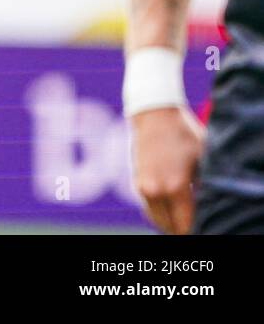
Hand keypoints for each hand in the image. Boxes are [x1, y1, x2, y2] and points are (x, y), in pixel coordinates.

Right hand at [130, 105, 204, 234]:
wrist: (154, 114)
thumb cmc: (183, 134)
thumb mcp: (203, 159)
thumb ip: (204, 188)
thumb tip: (206, 208)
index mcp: (174, 186)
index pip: (186, 225)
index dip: (196, 228)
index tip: (205, 224)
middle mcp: (155, 190)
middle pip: (169, 226)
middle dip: (182, 227)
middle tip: (194, 220)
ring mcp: (143, 186)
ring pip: (157, 219)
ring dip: (170, 221)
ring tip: (185, 214)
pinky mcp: (137, 181)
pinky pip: (150, 207)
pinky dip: (161, 211)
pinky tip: (173, 203)